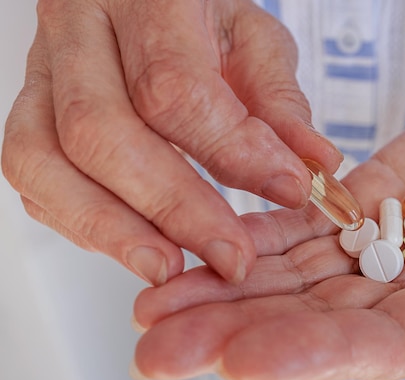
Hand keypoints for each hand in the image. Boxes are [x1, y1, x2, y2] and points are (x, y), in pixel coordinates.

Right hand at [1, 0, 340, 284]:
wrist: (143, 0)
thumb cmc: (199, 17)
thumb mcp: (253, 42)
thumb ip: (280, 103)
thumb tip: (316, 166)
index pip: (173, 89)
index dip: (232, 151)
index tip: (288, 190)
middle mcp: (76, 31)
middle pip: (100, 133)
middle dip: (172, 208)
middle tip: (230, 255)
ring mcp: (40, 74)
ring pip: (44, 163)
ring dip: (111, 230)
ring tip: (169, 268)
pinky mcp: (27, 115)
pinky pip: (36, 181)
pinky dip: (84, 224)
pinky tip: (136, 242)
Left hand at [131, 77, 404, 379]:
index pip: (380, 343)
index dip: (314, 352)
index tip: (242, 358)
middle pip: (312, 321)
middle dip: (234, 333)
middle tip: (156, 346)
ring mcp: (376, 247)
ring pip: (289, 278)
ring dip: (220, 291)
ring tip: (152, 307)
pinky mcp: (359, 203)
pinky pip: (297, 224)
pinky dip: (247, 236)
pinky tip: (197, 245)